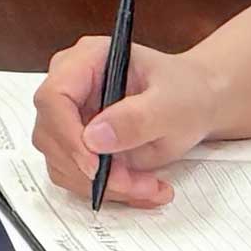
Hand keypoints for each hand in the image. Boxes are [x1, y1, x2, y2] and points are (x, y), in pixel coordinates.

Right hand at [37, 34, 222, 211]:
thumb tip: (94, 137)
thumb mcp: (172, 103)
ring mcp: (71, 117)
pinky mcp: (78, 144)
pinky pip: (77, 176)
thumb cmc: (186, 91)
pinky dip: (107, 190)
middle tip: (135, 183)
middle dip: (92, 170)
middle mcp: (71, 86)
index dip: (67, 135)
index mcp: (87, 60)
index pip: (54, 97)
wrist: (198, 102)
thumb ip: (136, 118)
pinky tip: (139, 186)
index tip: (95, 166)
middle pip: (52, 135)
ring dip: (103, 185)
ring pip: (63, 163)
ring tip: (148, 185)